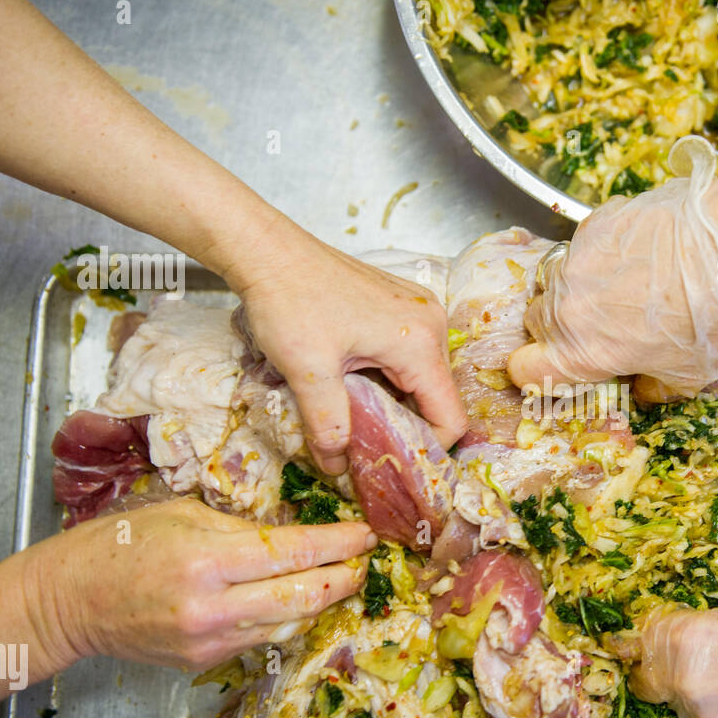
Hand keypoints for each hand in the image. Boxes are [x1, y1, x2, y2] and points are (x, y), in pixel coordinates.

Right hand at [36, 498, 376, 671]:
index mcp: (207, 559)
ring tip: (338, 580)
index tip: (366, 535)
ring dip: (320, 602)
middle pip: (304, 597)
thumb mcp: (184, 514)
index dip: (339, 544)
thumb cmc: (123, 545)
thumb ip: (243, 527)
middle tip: (364, 562)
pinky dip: (284, 618)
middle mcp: (212, 606)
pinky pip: (261, 638)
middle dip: (343, 579)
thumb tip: (296, 534)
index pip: (294, 552)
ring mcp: (209, 641)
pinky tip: (293, 600)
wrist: (70, 600)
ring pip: (289, 623)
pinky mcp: (204, 661)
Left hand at [218, 222, 466, 474]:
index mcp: (420, 342)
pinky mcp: (400, 305)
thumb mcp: (308, 371)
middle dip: (407, 427)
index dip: (425, 448)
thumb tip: (337, 468)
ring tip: (354, 414)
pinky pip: (408, 355)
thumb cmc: (289, 300)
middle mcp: (431, 324)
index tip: (391, 463)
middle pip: (437, 398)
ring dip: (394, 402)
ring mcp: (418, 310)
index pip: (450, 416)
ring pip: (421, 377)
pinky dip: (387, 377)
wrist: (267, 249)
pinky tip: (352, 381)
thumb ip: (328, 424)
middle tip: (366, 447)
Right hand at [509, 136, 717, 402]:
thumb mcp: (689, 376)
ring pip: (556, 280)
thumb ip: (653, 388)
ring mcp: (576, 261)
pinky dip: (600, 252)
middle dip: (559, 328)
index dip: (534, 371)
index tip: (554, 366)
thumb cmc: (709, 318)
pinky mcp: (593, 225)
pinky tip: (636, 253)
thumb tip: (643, 388)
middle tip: (597, 327)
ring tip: (619, 287)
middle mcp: (566, 308)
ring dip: (577, 288)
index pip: (522, 369)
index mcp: (580, 353)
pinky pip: (582, 244)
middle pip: (535, 322)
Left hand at [632, 577, 717, 717]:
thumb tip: (711, 626)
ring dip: (711, 699)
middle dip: (675, 672)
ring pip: (696, 712)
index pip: (643, 641)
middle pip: (662, 682)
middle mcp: (691, 687)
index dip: (648, 637)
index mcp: (688, 641)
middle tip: (705, 661)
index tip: (652, 637)